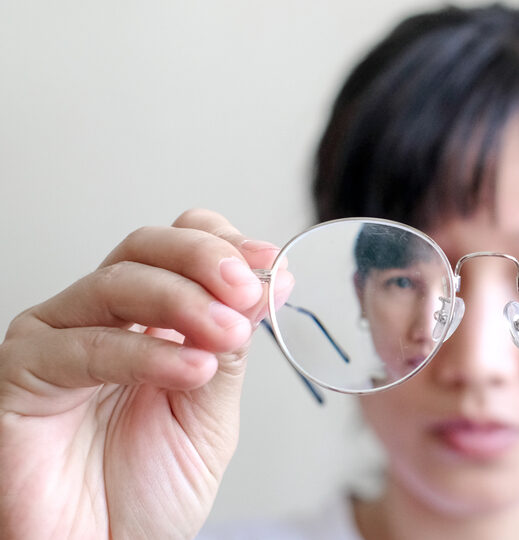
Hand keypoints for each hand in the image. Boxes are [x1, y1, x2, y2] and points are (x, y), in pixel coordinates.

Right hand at [0, 209, 289, 538]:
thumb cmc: (148, 494)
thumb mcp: (210, 412)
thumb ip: (230, 349)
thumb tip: (270, 283)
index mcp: (148, 321)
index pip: (178, 249)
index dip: (222, 244)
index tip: (270, 263)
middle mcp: (100, 319)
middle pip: (145, 248)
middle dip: (205, 260)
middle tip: (247, 289)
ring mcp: (58, 340)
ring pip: (117, 282)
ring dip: (184, 301)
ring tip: (229, 334)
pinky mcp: (22, 374)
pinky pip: (84, 346)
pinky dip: (146, 352)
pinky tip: (191, 369)